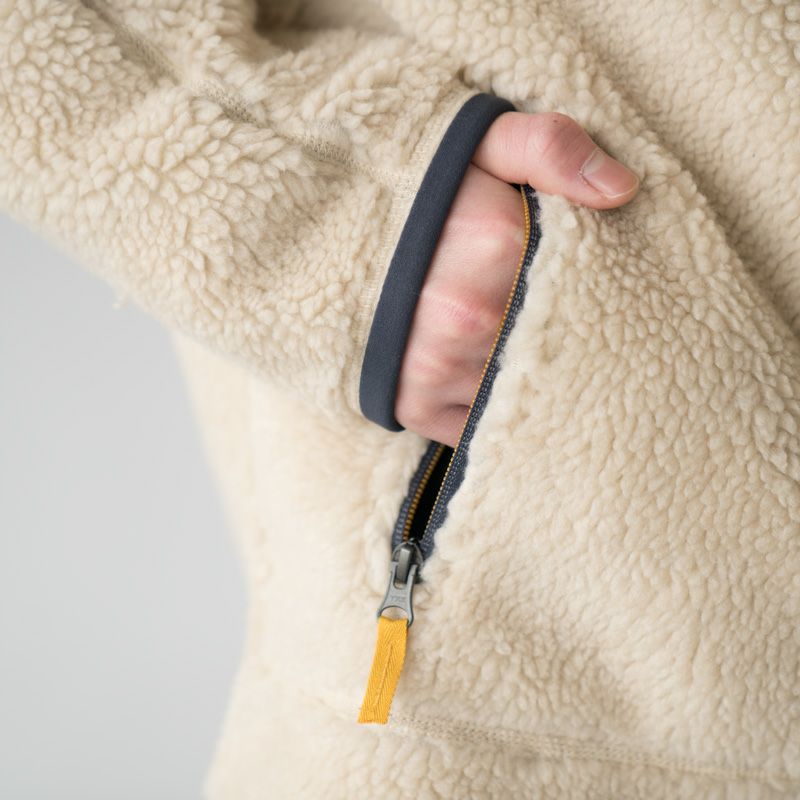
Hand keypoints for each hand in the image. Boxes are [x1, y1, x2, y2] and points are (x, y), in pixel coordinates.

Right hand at [394, 112, 640, 445]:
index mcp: (496, 245)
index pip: (585, 283)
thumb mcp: (476, 140)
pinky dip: (489, 407)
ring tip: (511, 344)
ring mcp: (439, 368)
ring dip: (524, 374)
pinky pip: (480, 426)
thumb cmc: (401, 183)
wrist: (305, 223)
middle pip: (555, 343)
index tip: (584, 281)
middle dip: (561, 334)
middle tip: (548, 317)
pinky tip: (483, 378)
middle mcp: (470, 318)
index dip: (593, 284)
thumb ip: (550, 147)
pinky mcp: (414, 404)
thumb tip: (623, 189)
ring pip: (520, 386)